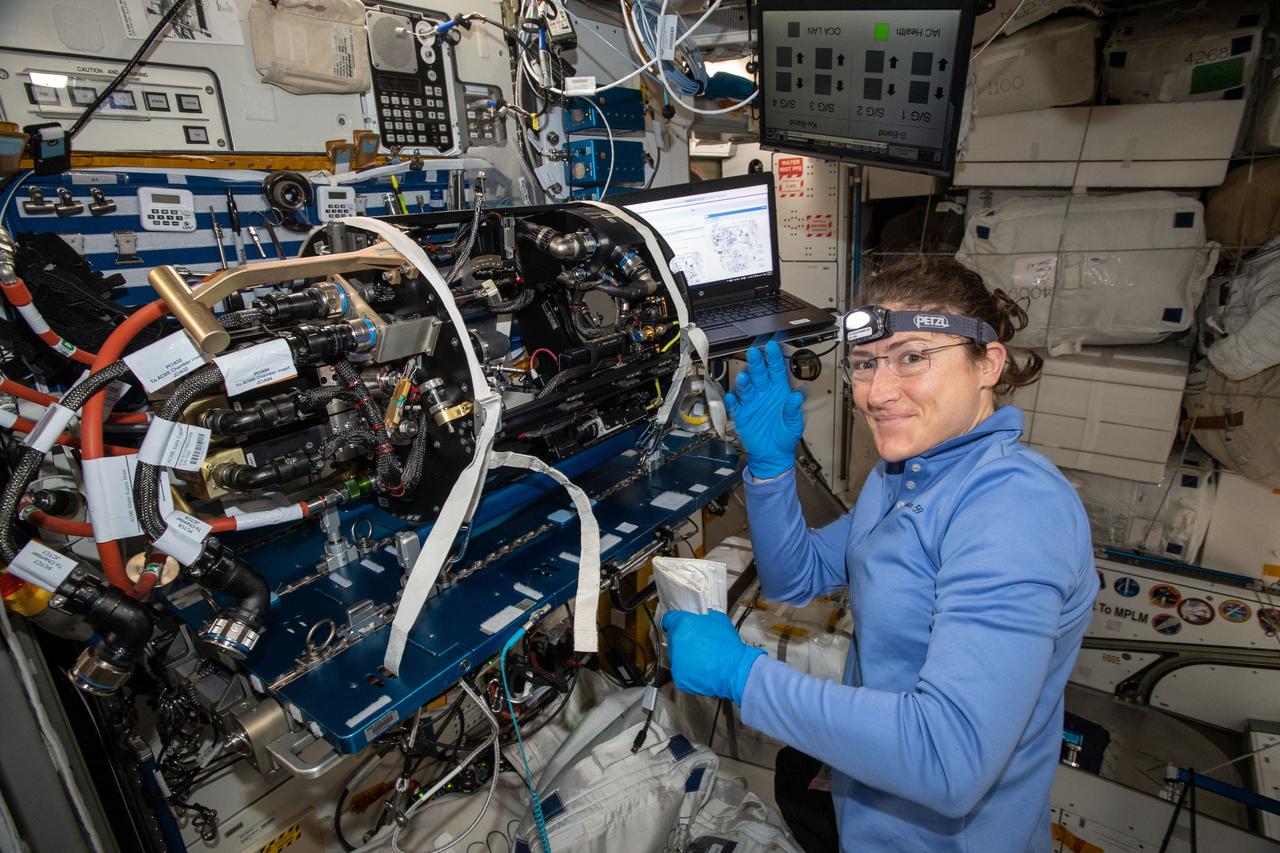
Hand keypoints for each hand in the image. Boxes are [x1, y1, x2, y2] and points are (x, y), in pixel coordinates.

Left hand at [661, 610, 764, 704]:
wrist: (733, 669)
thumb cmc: (727, 646)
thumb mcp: (719, 620)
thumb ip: (704, 617)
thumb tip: (703, 619)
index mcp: (683, 624)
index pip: (668, 619)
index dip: (673, 622)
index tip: (675, 625)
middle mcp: (676, 640)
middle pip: (673, 638)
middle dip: (682, 640)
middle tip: (697, 643)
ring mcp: (675, 659)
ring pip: (675, 655)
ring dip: (685, 656)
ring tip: (702, 657)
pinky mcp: (678, 676)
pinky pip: (680, 671)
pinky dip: (688, 671)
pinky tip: (701, 668)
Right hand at [724, 340, 804, 478]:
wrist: (773, 454)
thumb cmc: (785, 436)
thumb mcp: (795, 424)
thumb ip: (794, 409)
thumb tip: (798, 395)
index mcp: (779, 391)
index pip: (777, 370)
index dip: (775, 357)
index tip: (773, 346)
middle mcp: (764, 393)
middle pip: (759, 374)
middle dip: (757, 362)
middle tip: (755, 352)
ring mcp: (751, 403)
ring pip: (746, 388)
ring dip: (745, 382)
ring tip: (745, 377)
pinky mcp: (741, 415)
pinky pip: (735, 406)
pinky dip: (732, 402)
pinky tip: (732, 398)